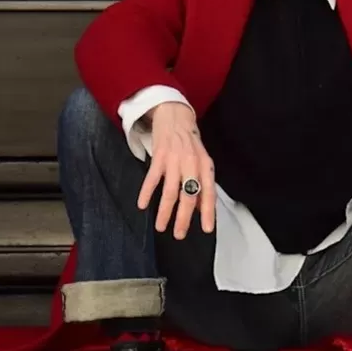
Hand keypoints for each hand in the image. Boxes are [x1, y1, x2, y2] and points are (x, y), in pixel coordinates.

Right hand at [136, 102, 214, 238]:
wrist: (175, 115)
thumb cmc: (190, 142)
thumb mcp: (201, 161)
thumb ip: (202, 183)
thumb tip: (200, 208)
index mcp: (205, 166)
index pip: (209, 193)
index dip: (207, 212)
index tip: (205, 229)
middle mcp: (192, 163)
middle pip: (189, 196)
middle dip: (183, 218)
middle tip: (179, 234)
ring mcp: (175, 159)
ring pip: (171, 191)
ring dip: (165, 211)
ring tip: (160, 226)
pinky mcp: (159, 155)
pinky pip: (152, 178)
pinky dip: (147, 193)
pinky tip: (142, 205)